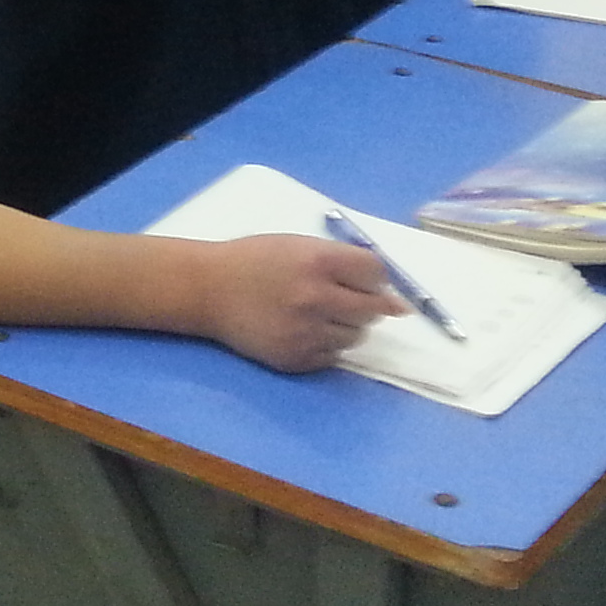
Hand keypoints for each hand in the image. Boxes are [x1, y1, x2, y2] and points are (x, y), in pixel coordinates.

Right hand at [168, 234, 403, 372]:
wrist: (209, 289)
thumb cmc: (256, 260)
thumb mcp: (298, 246)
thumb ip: (344, 264)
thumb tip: (396, 299)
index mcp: (317, 261)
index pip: (376, 274)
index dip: (374, 277)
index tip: (361, 279)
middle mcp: (316, 298)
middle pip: (372, 309)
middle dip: (365, 303)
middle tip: (341, 298)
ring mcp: (307, 332)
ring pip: (356, 336)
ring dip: (346, 325)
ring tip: (317, 312)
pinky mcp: (297, 359)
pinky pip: (334, 356)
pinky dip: (326, 344)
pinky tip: (303, 328)